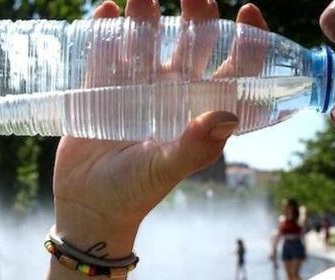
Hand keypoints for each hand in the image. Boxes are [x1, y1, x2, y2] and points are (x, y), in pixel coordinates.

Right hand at [54, 0, 268, 256]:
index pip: (234, 69)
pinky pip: (105, 52)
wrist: (88, 205)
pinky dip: (105, 29)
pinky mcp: (100, 89)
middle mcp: (172, 92)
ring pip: (147, 40)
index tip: (246, 10)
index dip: (246, 40)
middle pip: (192, 43)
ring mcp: (136, 88)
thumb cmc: (134, 192)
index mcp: (198, 109)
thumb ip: (195, 146)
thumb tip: (227, 115)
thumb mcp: (165, 169)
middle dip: (195, 14)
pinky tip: (105, 11)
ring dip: (146, 14)